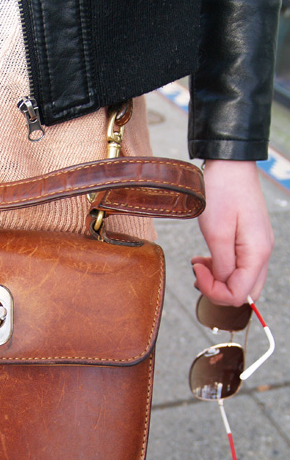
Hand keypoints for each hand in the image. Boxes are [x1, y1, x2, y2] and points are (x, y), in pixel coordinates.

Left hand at [191, 160, 273, 305]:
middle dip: (218, 290)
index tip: (197, 271)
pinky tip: (205, 258)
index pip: (239, 294)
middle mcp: (263, 253)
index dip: (214, 291)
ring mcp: (258, 246)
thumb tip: (223, 285)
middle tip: (199, 274)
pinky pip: (239, 266)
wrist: (230, 165)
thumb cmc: (222, 194)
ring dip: (218, 279)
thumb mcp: (216, 233)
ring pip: (242, 280)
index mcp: (257, 253)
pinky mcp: (250, 240)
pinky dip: (221, 267)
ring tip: (199, 265)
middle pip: (245, 291)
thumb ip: (222, 265)